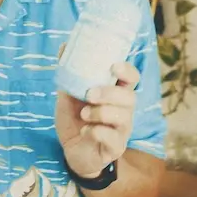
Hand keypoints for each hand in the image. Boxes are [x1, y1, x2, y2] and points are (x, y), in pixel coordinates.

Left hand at [55, 62, 138, 177]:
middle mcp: (124, 110)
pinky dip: (96, 132)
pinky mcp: (115, 148)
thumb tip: (64, 46)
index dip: (127, 71)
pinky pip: (113, 138)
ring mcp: (122, 130)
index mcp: (116, 93)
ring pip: (122, 117)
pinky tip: (84, 131)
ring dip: (100, 112)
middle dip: (109, 93)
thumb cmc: (75, 119)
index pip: (132, 78)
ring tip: (83, 114)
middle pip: (130, 97)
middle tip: (89, 94)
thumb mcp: (69, 94)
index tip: (113, 66)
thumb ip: (69, 73)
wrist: (71, 151)